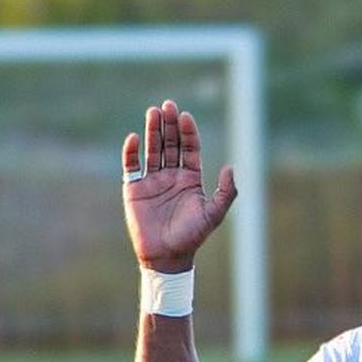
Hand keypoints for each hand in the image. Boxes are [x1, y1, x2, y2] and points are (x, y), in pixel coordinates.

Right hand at [122, 100, 236, 272]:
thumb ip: (226, 192)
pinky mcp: (134, 188)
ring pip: (152, 149)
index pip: (189, 148)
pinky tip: (133, 138)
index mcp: (190, 178)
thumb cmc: (192, 236)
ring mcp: (152, 180)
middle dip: (169, 124)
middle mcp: (171, 175)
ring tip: (152, 112)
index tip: (185, 116)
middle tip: (167, 106)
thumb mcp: (213, 215)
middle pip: (170, 143)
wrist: (167, 256)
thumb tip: (230, 168)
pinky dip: (131, 152)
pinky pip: (131, 165)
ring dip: (152, 131)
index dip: (188, 132)